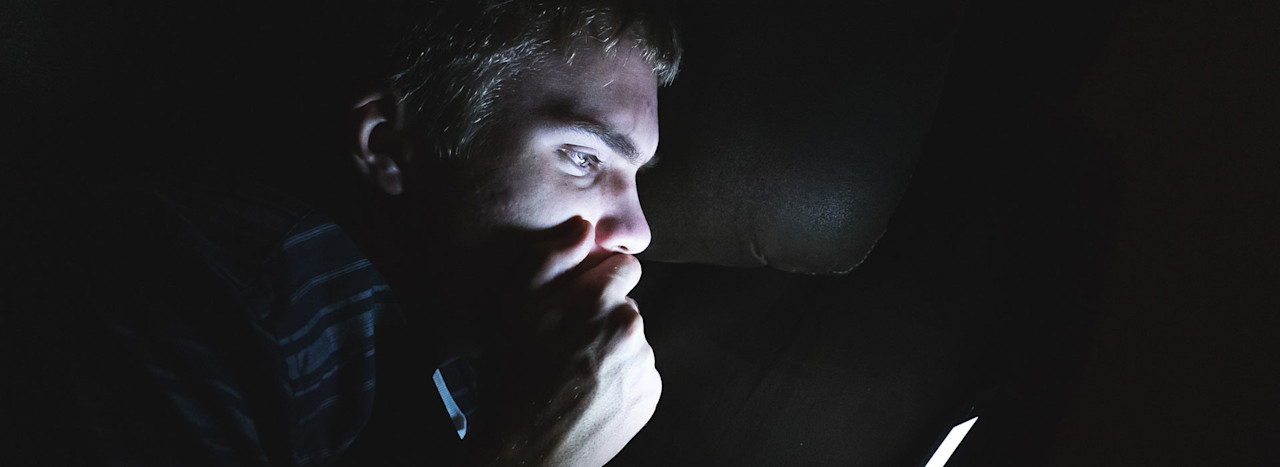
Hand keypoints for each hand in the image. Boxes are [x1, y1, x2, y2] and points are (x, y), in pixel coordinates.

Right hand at [463, 217, 660, 466]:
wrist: (528, 452)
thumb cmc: (512, 377)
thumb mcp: (513, 311)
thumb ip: (550, 258)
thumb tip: (585, 226)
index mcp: (600, 300)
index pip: (625, 266)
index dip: (598, 279)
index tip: (577, 299)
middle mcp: (632, 328)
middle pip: (626, 304)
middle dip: (602, 314)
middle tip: (566, 342)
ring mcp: (645, 364)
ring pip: (632, 338)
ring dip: (610, 346)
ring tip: (573, 371)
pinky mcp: (650, 395)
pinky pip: (639, 371)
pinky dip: (620, 376)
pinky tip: (589, 391)